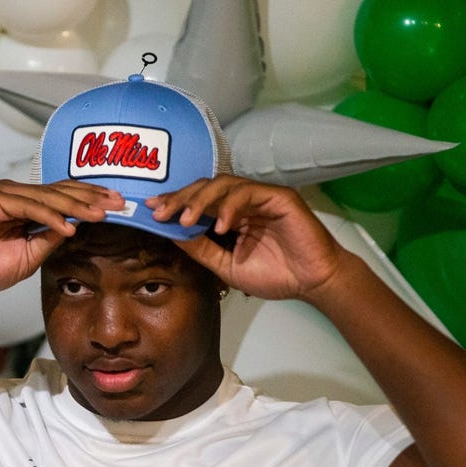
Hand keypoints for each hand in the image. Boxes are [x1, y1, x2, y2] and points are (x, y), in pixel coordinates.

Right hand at [0, 179, 123, 296]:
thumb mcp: (27, 258)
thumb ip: (48, 242)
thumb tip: (74, 231)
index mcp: (26, 207)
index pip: (65, 198)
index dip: (91, 201)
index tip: (117, 207)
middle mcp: (17, 195)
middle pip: (61, 191)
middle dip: (92, 198)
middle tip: (119, 204)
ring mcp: (3, 194)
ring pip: (47, 196)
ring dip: (76, 206)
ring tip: (101, 215)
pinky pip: (26, 206)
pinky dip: (49, 217)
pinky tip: (67, 227)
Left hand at [146, 175, 343, 301]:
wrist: (313, 282)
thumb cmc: (277, 274)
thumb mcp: (227, 266)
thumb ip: (202, 250)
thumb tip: (172, 235)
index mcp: (232, 215)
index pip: (199, 201)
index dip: (176, 202)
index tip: (152, 210)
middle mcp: (244, 201)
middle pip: (206, 187)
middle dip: (181, 198)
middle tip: (161, 211)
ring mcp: (261, 197)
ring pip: (224, 184)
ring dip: (201, 200)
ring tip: (185, 219)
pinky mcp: (279, 197)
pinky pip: (249, 193)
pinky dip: (231, 207)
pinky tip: (221, 226)